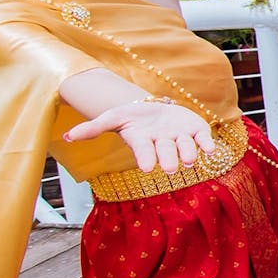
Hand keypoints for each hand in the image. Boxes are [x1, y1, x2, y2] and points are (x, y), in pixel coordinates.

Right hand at [65, 100, 215, 173]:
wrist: (154, 108)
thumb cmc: (132, 117)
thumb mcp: (112, 117)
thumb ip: (93, 128)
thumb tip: (66, 137)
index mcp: (144, 142)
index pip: (144, 152)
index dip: (146, 158)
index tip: (148, 168)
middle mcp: (164, 143)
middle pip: (167, 152)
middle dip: (170, 160)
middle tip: (173, 168)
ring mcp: (181, 138)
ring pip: (187, 148)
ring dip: (189, 154)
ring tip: (190, 160)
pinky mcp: (196, 131)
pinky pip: (204, 139)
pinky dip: (208, 144)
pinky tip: (211, 149)